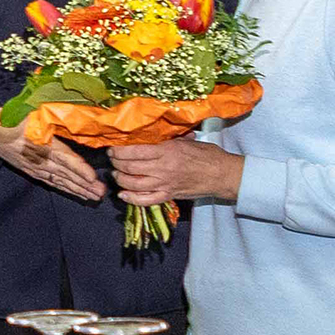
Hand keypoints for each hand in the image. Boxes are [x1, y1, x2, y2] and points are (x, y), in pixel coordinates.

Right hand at [0, 109, 105, 201]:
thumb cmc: (13, 120)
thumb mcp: (32, 115)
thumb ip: (52, 118)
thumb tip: (74, 116)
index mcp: (42, 143)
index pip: (64, 158)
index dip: (79, 168)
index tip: (93, 177)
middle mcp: (40, 159)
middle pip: (66, 174)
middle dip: (85, 185)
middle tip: (101, 193)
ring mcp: (36, 168)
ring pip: (61, 182)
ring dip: (79, 190)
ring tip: (95, 197)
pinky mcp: (33, 173)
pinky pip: (53, 183)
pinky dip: (67, 190)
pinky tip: (79, 195)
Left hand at [111, 139, 243, 204]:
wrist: (222, 175)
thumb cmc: (207, 155)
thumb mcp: (187, 141)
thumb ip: (169, 139)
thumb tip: (154, 134)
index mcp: (167, 151)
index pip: (134, 152)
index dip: (118, 151)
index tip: (112, 149)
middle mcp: (162, 168)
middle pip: (130, 167)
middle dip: (116, 164)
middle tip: (112, 160)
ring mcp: (164, 184)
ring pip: (133, 184)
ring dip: (120, 179)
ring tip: (116, 174)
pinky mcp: (168, 196)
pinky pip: (145, 200)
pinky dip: (131, 199)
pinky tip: (123, 195)